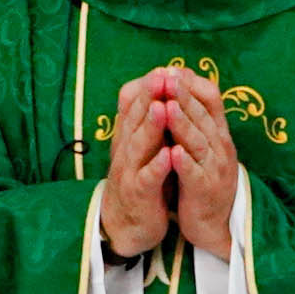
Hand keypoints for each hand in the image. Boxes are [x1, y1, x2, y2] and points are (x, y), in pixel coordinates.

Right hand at [97, 71, 173, 258]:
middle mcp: (126, 150)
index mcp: (129, 137)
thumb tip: (158, 93)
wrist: (126, 225)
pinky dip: (157, 166)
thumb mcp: (142, 149)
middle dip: (149, 96)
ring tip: (162, 107)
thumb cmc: (142, 182)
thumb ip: (148, 125)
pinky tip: (168, 155)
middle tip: (162, 75)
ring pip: (139, 145)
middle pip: (136, 119)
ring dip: (151, 126)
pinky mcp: (139, 194)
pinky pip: (148, 178)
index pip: (135, 107)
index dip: (149, 88)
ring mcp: (130, 172)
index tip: (164, 68)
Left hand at [158, 67, 242, 260]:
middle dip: (183, 96)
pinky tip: (172, 153)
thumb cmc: (203, 178)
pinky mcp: (204, 191)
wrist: (215, 222)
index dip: (191, 85)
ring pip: (198, 142)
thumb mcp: (203, 145)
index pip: (210, 100)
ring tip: (167, 106)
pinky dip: (184, 163)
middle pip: (202, 116)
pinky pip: (194, 174)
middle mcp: (219, 147)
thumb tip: (179, 89)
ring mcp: (214, 168)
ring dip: (182, 124)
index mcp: (217, 133)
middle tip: (167, 76)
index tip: (171, 69)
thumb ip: (194, 119)